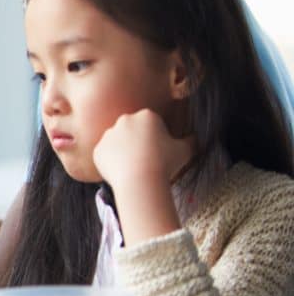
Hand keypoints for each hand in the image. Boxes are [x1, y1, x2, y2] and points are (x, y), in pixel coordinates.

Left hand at [92, 109, 192, 245]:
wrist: (140, 180)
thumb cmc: (165, 163)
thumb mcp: (185, 150)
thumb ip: (191, 141)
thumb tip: (197, 138)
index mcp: (146, 115)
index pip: (151, 124)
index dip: (156, 138)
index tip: (159, 152)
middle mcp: (125, 120)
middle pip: (132, 131)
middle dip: (138, 142)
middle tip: (146, 160)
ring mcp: (109, 134)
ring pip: (118, 142)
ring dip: (123, 152)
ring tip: (134, 167)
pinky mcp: (98, 149)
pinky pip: (105, 155)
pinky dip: (111, 163)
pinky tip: (122, 172)